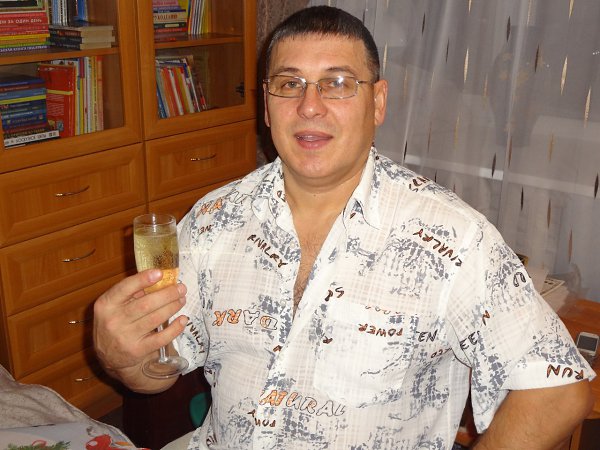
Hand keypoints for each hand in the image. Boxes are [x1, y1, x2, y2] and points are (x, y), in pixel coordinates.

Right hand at [93, 269, 186, 383]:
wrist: (108, 357)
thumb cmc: (115, 323)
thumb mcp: (113, 306)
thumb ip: (131, 293)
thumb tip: (160, 279)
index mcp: (106, 304)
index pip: (124, 288)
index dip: (143, 279)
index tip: (160, 273)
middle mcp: (113, 321)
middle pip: (146, 304)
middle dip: (167, 294)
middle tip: (181, 288)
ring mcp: (125, 337)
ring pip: (155, 318)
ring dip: (172, 307)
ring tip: (181, 300)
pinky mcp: (137, 351)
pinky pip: (161, 338)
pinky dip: (175, 328)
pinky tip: (182, 319)